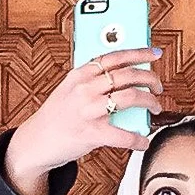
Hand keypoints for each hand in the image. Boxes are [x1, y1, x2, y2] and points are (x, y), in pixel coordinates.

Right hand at [4, 48, 164, 194]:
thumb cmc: (56, 116)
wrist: (36, 141)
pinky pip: (123, 135)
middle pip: (127, 75)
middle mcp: (84, 89)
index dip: (139, 53)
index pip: (114, 56)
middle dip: (150, 79)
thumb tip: (125, 78)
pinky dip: (138, 139)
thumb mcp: (69, 90)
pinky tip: (143, 140)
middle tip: (158, 86)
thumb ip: (92, 82)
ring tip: (155, 107)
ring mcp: (88, 110)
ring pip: (130, 97)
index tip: (154, 54)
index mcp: (79, 75)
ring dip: (149, 101)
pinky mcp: (91, 133)